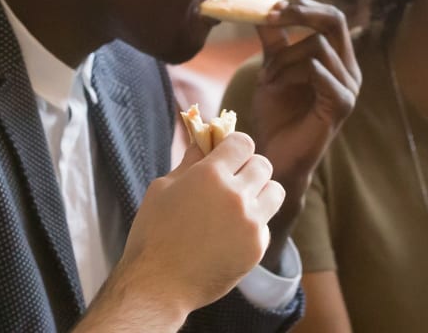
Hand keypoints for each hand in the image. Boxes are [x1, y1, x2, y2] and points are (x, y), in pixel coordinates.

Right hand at [114, 132, 285, 312]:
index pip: (243, 143)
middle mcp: (236, 195)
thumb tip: (204, 143)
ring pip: (275, 192)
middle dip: (248, 168)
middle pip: (263, 165)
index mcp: (210, 175)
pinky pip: (266, 224)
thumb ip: (188, 163)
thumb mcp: (162, 189)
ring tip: (241, 204)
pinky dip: (253, 224)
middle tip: (233, 181)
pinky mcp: (257, 247)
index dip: (234, 147)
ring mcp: (250, 223)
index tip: (227, 155)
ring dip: (261, 192)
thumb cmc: (152, 234)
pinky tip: (231, 234)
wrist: (159, 284)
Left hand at [248, 0, 360, 187]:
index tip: (268, 2)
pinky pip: (320, 72)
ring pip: (319, 47)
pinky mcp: (342, 105)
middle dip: (300, 13)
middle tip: (269, 16)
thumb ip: (273, 38)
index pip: (329, 16)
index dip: (301, 4)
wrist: (275, 156)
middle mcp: (350, 70)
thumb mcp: (272, 67)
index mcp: (338, 58)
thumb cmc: (277, 115)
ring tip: (265, 77)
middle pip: (335, 21)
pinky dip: (292, 72)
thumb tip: (262, 0)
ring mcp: (349, 88)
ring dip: (284, 57)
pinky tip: (273, 85)